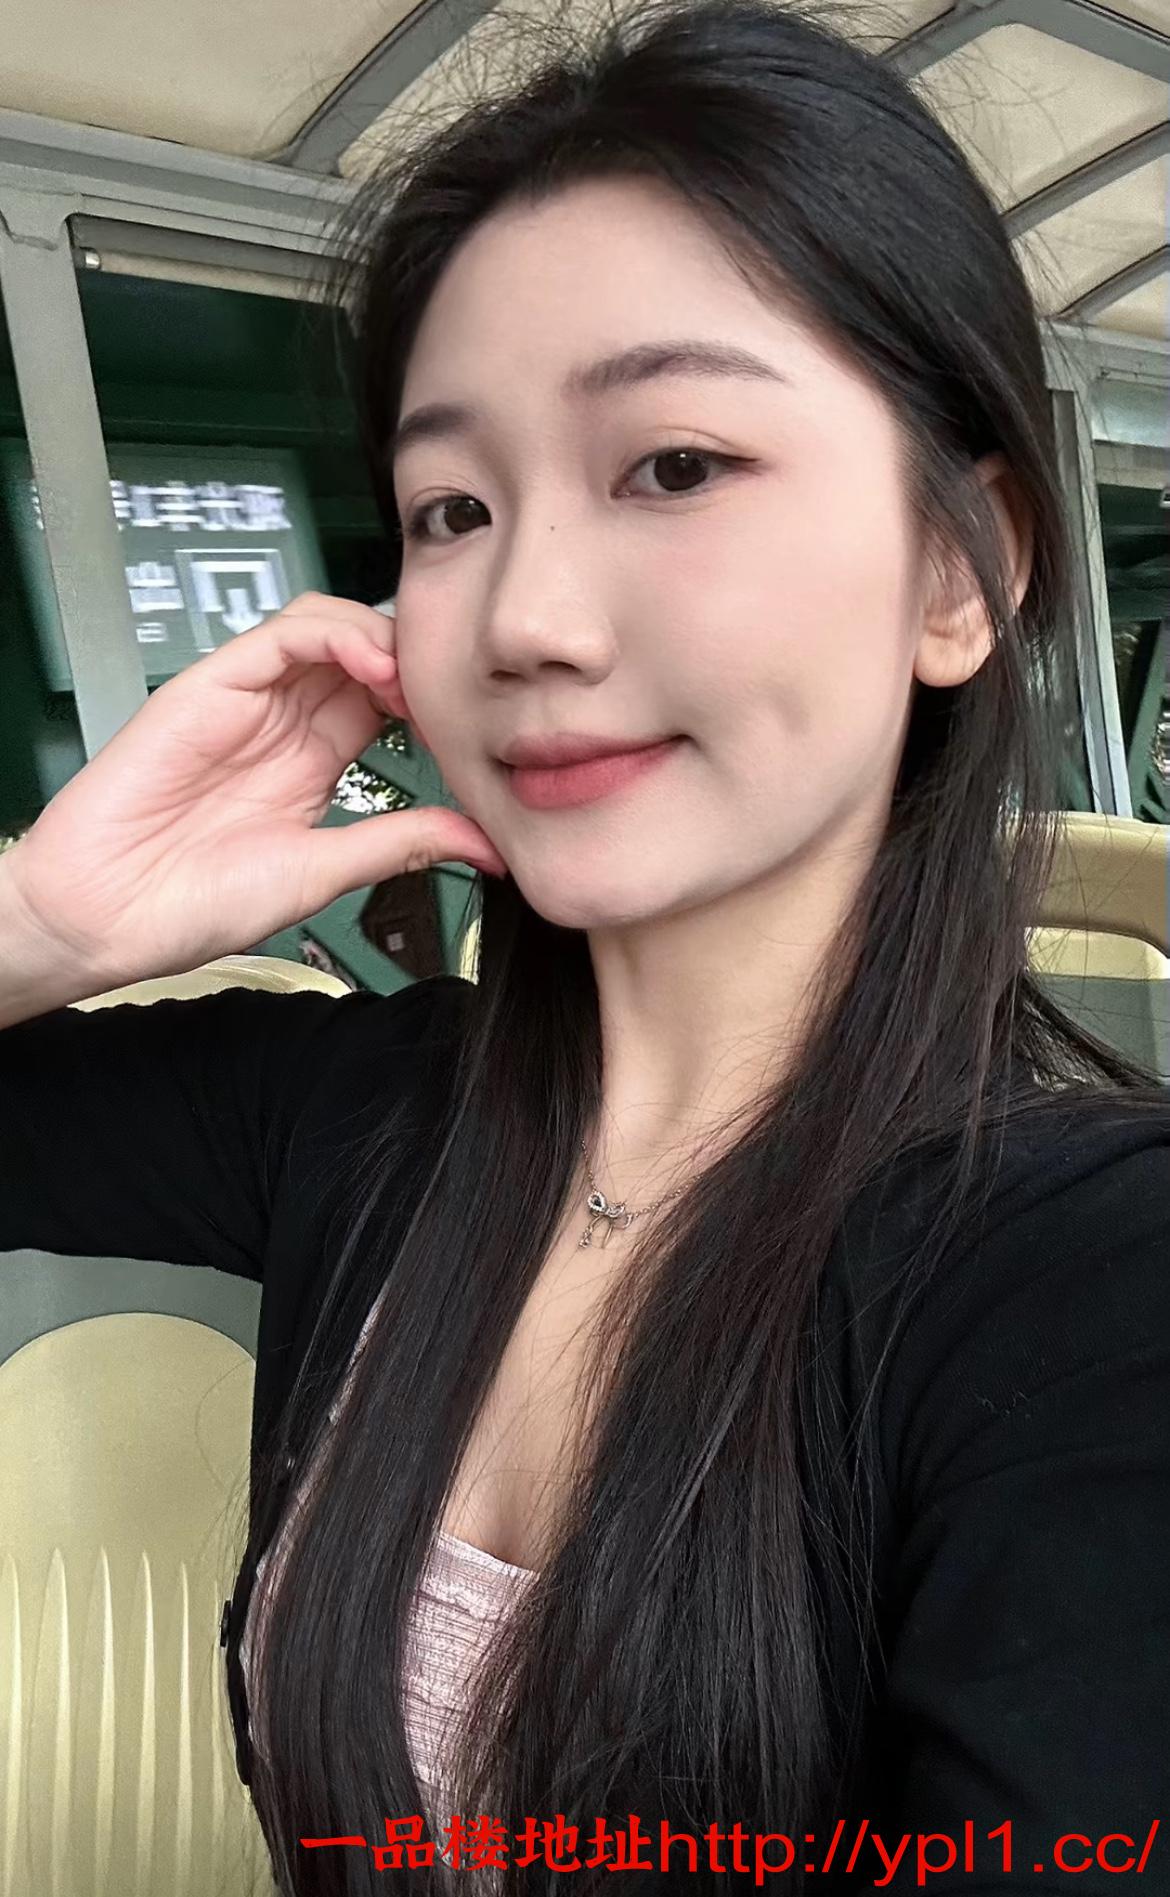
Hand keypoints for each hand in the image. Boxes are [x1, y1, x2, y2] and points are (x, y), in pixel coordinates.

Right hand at [5, 592, 506, 987]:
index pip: (385, 702)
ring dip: (383, 640)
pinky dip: (335, 633)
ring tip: (415, 677)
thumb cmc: (192, 903)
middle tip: (453, 690)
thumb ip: (400, 844)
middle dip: (415, 660)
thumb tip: (483, 844)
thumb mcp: (324, 871)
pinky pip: (281, 632)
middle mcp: (282, 723)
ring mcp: (248, 699)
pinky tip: (371, 664)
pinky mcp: (211, 683)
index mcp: (310, 764)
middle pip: (363, 655)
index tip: (470, 727)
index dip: (430, 701)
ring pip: (328, 628)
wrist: (108, 917)